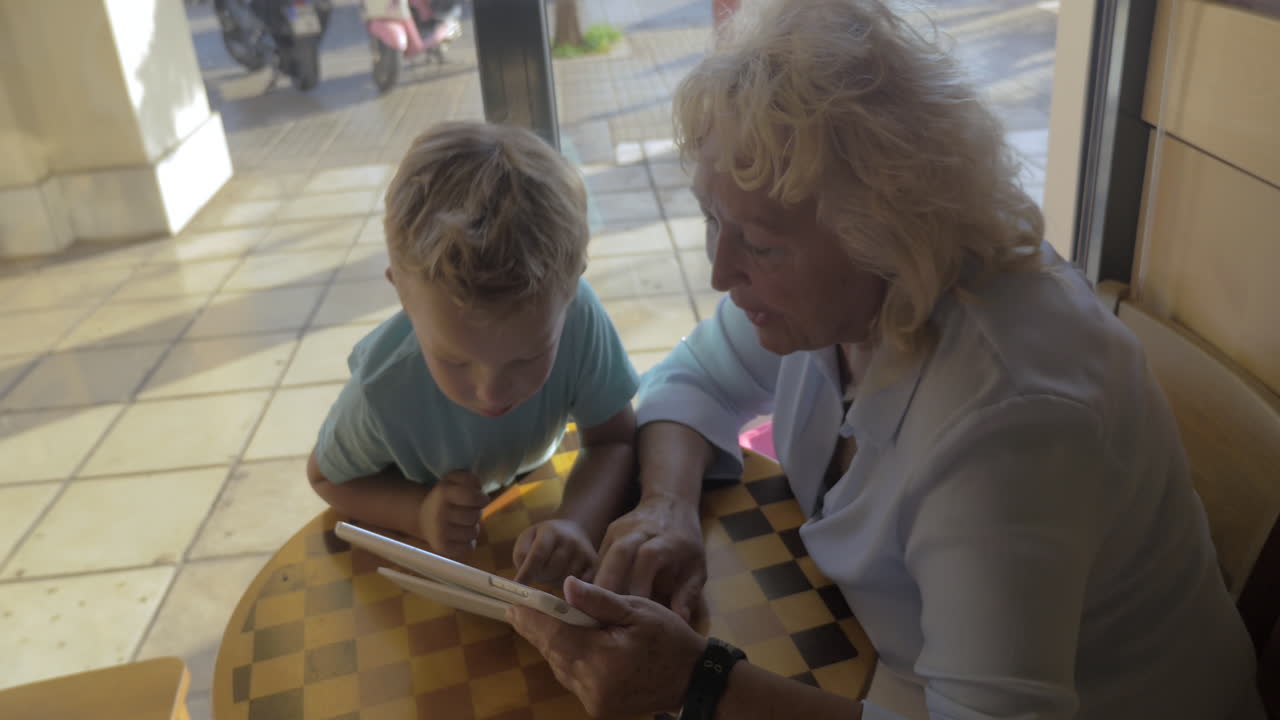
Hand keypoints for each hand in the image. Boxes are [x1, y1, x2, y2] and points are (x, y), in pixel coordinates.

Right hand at [417, 470, 487, 559]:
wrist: (422, 517)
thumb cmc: (444, 497)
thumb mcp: (453, 480)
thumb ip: (469, 479)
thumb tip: (479, 488)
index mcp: (443, 493)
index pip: (472, 497)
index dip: (482, 499)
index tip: (482, 500)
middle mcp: (440, 513)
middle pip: (474, 517)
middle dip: (476, 513)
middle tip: (470, 511)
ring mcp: (439, 533)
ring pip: (473, 533)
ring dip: (473, 527)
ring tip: (464, 523)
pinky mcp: (442, 548)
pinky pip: (468, 548)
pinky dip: (469, 543)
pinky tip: (462, 536)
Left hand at [509, 576, 705, 717]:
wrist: (693, 678)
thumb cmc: (669, 638)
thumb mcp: (638, 610)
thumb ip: (599, 601)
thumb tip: (567, 587)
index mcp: (603, 660)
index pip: (557, 636)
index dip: (532, 620)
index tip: (512, 605)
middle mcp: (593, 686)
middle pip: (554, 653)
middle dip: (538, 630)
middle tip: (519, 610)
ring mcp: (594, 701)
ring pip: (561, 667)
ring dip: (554, 644)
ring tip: (544, 622)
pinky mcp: (598, 707)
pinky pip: (573, 679)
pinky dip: (569, 659)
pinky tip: (571, 643)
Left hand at [513, 518, 597, 585]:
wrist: (574, 531)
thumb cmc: (543, 538)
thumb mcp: (527, 538)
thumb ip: (521, 554)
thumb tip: (524, 578)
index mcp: (551, 531)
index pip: (538, 554)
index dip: (527, 573)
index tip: (518, 587)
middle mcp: (571, 541)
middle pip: (550, 570)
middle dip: (540, 575)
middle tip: (539, 570)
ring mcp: (585, 553)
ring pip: (564, 581)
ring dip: (554, 582)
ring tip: (553, 572)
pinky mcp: (595, 566)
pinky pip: (579, 586)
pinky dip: (570, 589)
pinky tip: (567, 581)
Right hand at [595, 496, 706, 622]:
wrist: (670, 503)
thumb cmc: (686, 542)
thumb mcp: (696, 567)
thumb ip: (688, 594)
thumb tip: (680, 620)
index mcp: (666, 540)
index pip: (648, 559)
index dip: (639, 584)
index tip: (634, 612)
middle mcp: (641, 531)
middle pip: (620, 554)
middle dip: (609, 585)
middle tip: (601, 615)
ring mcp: (621, 530)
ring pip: (605, 556)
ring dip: (597, 584)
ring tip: (593, 612)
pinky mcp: (608, 533)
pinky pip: (599, 558)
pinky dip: (595, 579)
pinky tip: (593, 600)